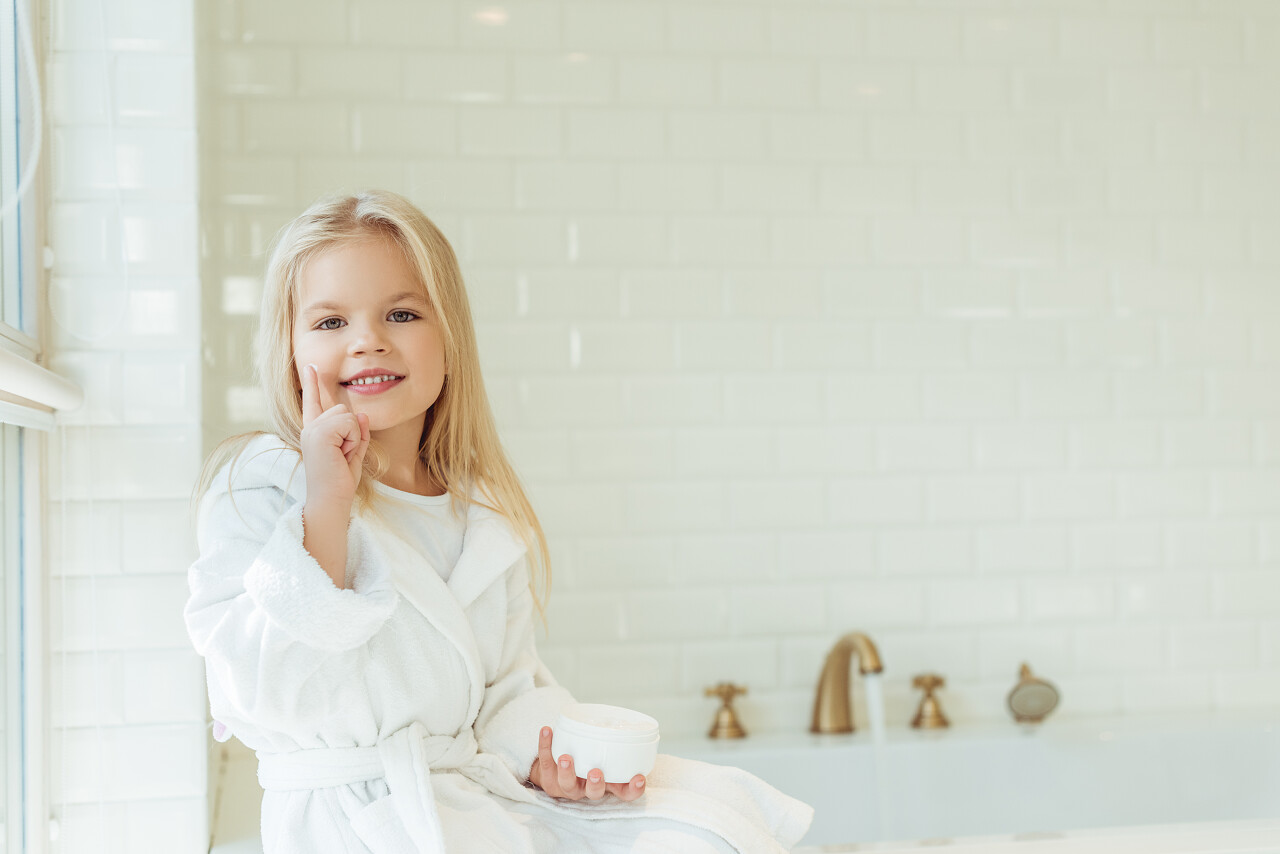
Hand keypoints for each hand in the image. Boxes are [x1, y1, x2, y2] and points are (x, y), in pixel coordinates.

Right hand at [299, 363, 369, 509]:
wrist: (331, 499)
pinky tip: (341, 455)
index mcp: (315, 432)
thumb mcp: (354, 453)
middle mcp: (310, 428)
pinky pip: (349, 423)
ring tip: (341, 456)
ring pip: (347, 415)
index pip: (314, 402)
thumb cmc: (341, 481)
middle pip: (343, 409)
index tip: (310, 366)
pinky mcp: (320, 433)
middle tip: (343, 456)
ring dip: (353, 437)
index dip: (312, 383)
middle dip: (352, 431)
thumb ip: (359, 433)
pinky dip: (353, 440)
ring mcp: (313, 429)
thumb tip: (362, 414)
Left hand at [527, 726, 645, 801]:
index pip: (624, 792)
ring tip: (565, 757)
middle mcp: (587, 788)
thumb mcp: (604, 759)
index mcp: (606, 784)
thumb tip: (628, 721)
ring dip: (566, 770)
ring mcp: (567, 785)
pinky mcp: (548, 776)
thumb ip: (615, 748)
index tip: (639, 778)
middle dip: (595, 784)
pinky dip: (545, 745)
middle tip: (596, 772)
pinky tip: (547, 731)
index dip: (633, 789)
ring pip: (566, 783)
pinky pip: (545, 760)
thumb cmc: (587, 761)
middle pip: (593, 793)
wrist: (554, 771)